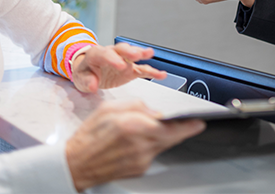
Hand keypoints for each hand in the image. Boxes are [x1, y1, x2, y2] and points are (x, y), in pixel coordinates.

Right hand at [66, 99, 205, 190]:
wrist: (76, 164)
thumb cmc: (89, 135)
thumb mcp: (110, 108)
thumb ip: (136, 105)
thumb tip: (153, 110)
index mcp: (132, 126)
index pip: (169, 126)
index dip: (187, 125)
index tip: (199, 122)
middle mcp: (139, 145)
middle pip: (171, 137)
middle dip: (183, 130)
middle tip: (193, 124)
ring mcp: (140, 160)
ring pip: (163, 145)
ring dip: (166, 136)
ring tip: (160, 128)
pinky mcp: (138, 169)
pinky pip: (153, 153)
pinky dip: (153, 145)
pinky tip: (144, 139)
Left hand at [72, 43, 166, 92]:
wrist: (89, 71)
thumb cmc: (85, 72)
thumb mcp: (80, 78)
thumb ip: (87, 81)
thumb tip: (93, 85)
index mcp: (97, 55)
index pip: (104, 54)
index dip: (113, 59)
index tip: (121, 65)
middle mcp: (112, 54)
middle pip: (121, 49)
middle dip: (129, 51)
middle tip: (136, 55)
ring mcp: (123, 60)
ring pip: (133, 55)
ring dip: (141, 54)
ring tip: (150, 54)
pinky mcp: (131, 69)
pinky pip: (142, 69)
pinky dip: (152, 72)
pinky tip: (161, 74)